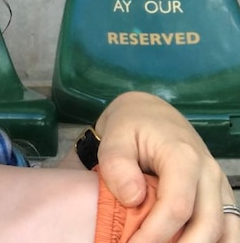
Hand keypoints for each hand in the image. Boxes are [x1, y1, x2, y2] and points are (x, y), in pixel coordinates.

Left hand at [93, 91, 237, 242]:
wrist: (149, 114)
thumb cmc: (130, 126)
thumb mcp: (115, 137)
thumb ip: (117, 165)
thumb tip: (132, 199)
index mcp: (183, 157)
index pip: (177, 207)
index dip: (154, 234)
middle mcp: (209, 173)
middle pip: (207, 226)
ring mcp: (218, 185)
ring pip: (224, 231)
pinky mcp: (219, 195)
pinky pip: (229, 227)